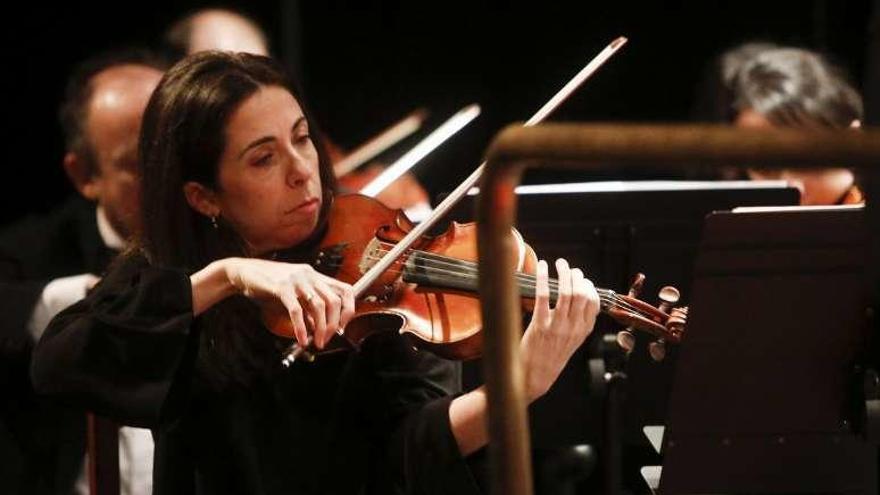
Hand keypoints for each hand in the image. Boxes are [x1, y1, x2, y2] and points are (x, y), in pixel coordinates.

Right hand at [223, 258, 354, 348]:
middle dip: (333, 325)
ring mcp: (296, 279)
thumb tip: (318, 327)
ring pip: (319, 306)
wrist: (243, 272)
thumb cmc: (268, 285)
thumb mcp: (293, 294)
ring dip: (320, 328)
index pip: (345, 289)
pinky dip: (301, 328)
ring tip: (316, 342)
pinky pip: (297, 310)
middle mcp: (309, 275)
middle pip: (334, 301)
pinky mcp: (281, 286)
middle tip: (326, 339)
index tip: (342, 327)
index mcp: (315, 275)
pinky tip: (302, 339)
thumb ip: (307, 308)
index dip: (348, 310)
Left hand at [519, 258, 598, 400]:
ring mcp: (557, 326)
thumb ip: (576, 323)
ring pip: (567, 292)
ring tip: (559, 264)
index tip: (581, 278)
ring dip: (564, 273)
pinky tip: (542, 267)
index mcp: (583, 331)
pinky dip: (544, 278)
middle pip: (582, 294)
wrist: (534, 377)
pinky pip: (544, 296)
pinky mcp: (540, 324)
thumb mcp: (571, 342)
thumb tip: (576, 302)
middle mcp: (573, 327)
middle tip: (569, 267)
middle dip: (577, 276)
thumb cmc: (550, 358)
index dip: (588, 286)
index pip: (594, 303)